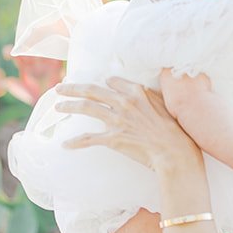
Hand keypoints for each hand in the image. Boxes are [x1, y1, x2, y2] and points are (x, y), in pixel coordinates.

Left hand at [56, 78, 199, 174]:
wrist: (174, 150)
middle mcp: (124, 102)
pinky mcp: (112, 138)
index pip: (112, 82)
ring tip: (58, 107)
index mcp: (137, 91)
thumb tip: (140, 89)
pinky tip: (65, 144)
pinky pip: (89, 139)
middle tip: (60, 88)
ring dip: (69, 106)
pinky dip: (75, 142)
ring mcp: (117, 120)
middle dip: (73, 88)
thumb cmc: (174, 129)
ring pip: (86, 108)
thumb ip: (149, 95)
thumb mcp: (164, 104)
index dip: (101, 83)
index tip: (92, 85)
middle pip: (92, 90)